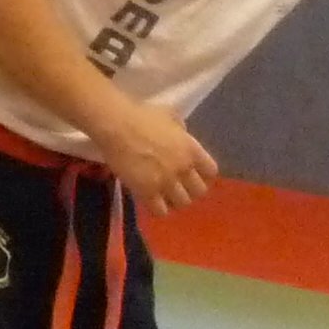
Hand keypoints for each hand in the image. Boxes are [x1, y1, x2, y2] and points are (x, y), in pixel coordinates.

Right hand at [94, 102, 219, 219]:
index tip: (194, 175)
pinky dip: (158, 209)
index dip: (204, 175)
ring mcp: (166, 182)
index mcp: (191, 149)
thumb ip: (180, 130)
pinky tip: (151, 202)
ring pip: (182, 204)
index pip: (211, 172)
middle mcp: (183, 168)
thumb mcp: (170, 116)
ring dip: (175, 201)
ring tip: (165, 197)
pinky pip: (161, 212)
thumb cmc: (142, 116)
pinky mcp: (148, 193)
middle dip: (190, 190)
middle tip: (179, 187)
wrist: (117, 126)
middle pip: (199, 192)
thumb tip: (182, 136)